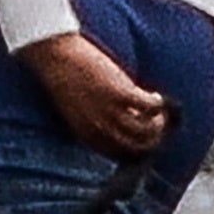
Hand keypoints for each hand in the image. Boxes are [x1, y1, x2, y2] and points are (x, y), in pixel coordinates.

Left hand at [19, 25, 169, 156]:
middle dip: (152, 140)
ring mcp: (111, 112)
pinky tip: (155, 95)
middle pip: (137, 147)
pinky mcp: (121, 93)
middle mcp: (101, 129)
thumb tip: (118, 119)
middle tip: (157, 125)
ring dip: (158, 124)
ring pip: (146, 131)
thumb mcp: (75, 109)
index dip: (136, 150)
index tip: (144, 138)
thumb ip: (93, 121)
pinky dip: (157, 104)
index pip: (119, 155)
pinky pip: (149, 107)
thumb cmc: (62, 78)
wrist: (54, 58)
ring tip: (159, 112)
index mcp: (87, 136)